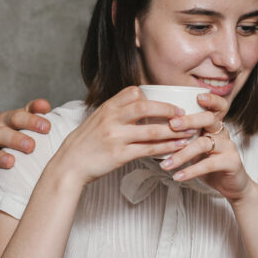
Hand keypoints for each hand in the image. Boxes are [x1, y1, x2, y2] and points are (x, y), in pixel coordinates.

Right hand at [0, 99, 52, 186]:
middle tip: (31, 146)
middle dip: (15, 139)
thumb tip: (46, 106)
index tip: (47, 127)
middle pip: (1, 133)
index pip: (18, 116)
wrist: (29, 158)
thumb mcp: (42, 125)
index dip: (31, 120)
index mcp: (11, 120)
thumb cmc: (39, 137)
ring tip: (11, 162)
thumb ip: (45, 115)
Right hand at [49, 86, 200, 186]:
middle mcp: (111, 119)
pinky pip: (148, 150)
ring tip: (188, 132)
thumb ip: (115, 113)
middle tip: (183, 114)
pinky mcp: (119, 155)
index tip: (165, 101)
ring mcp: (116, 137)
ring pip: (151, 131)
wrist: (68, 165)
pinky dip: (165, 148)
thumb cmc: (84, 144)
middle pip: (145, 107)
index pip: (133, 92)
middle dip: (168, 109)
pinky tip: (176, 147)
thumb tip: (136, 107)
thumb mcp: (96, 120)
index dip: (152, 96)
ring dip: (173, 131)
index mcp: (106, 108)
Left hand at [158, 93, 257, 203]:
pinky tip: (178, 176)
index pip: (218, 106)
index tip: (197, 96)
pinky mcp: (231, 162)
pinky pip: (209, 164)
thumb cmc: (209, 164)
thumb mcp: (196, 148)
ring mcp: (228, 147)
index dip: (211, 99)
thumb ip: (183, 138)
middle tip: (171, 125)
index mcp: (215, 126)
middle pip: (209, 119)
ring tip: (165, 165)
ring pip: (204, 143)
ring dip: (182, 154)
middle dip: (189, 120)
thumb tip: (154, 130)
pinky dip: (191, 171)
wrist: (231, 186)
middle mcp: (223, 133)